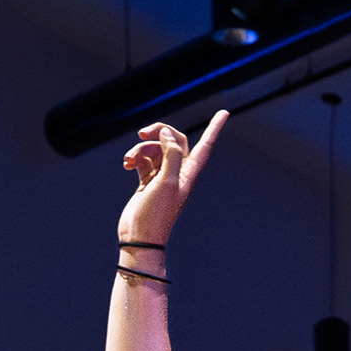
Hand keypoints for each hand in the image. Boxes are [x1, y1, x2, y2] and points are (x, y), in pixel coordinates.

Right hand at [119, 113, 226, 249]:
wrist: (139, 237)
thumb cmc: (156, 216)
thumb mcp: (166, 182)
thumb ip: (170, 154)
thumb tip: (167, 133)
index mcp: (188, 174)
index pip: (205, 146)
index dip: (214, 129)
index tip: (224, 113)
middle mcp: (178, 174)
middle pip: (173, 140)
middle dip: (158, 132)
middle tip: (143, 132)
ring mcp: (162, 177)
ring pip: (155, 149)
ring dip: (140, 148)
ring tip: (129, 160)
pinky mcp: (148, 181)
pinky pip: (144, 159)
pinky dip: (135, 157)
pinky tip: (127, 164)